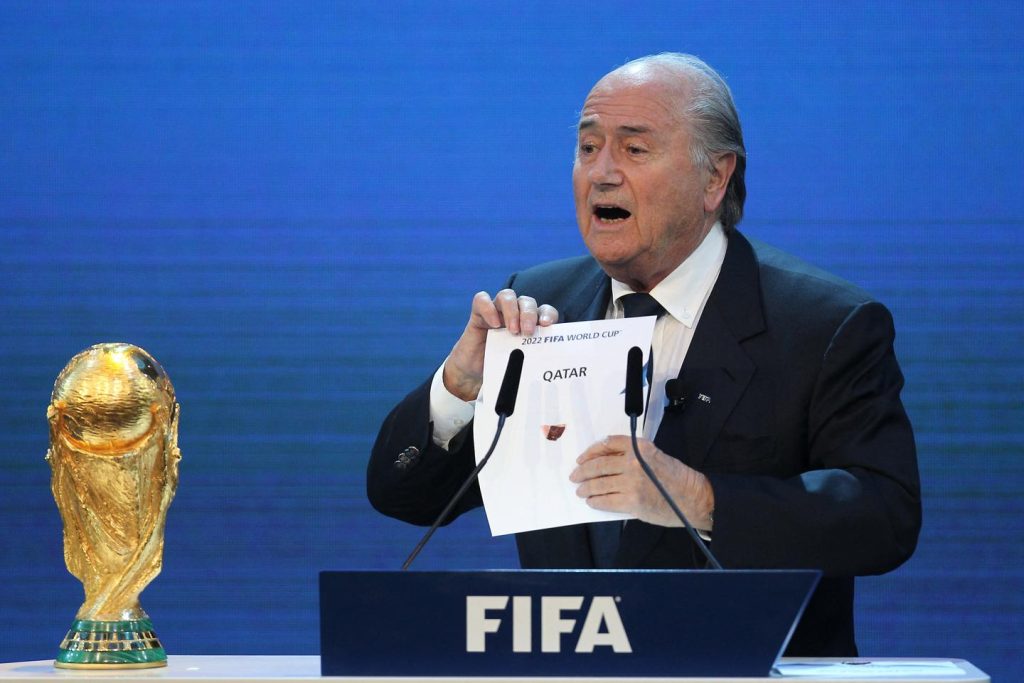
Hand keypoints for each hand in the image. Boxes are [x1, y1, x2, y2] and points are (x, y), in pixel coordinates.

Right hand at [442, 289, 558, 400]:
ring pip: (507, 296)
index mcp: (530, 323)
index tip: (546, 325)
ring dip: (512, 310)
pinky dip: (489, 308)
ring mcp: (496, 311)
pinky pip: (481, 300)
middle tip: (528, 332)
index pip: (544, 310)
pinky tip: (494, 324)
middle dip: (529, 314)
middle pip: (526, 301)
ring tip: (512, 330)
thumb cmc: (502, 366)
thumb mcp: (522, 361)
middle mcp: (515, 313)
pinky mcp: (478, 314)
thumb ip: (533, 355)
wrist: (475, 373)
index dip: (548, 313)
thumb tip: (547, 364)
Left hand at [570, 435, 713, 529]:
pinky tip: (592, 501)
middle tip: (575, 476)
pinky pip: (606, 501)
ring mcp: (632, 483)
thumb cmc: (675, 477)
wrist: (692, 497)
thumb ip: (630, 454)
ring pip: (599, 484)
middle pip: (599, 465)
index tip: (581, 459)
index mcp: (639, 447)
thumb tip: (603, 460)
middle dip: (583, 472)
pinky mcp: (632, 502)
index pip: (607, 445)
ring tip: (580, 490)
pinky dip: (596, 501)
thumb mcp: (653, 455)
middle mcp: (633, 462)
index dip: (590, 452)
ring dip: (586, 488)